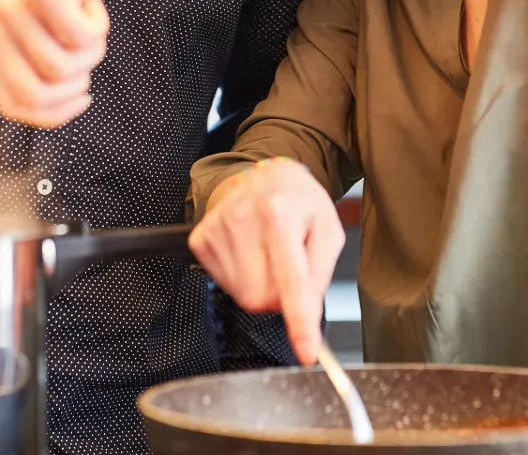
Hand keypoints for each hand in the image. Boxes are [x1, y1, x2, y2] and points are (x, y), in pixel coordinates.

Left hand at [0, 0, 114, 128]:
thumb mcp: (37, 20)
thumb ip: (34, 59)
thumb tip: (56, 109)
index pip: (15, 107)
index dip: (54, 114)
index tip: (83, 94)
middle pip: (38, 96)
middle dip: (76, 88)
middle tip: (88, 53)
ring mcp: (14, 8)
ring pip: (63, 70)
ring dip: (92, 52)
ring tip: (90, 20)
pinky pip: (81, 38)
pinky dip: (99, 26)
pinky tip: (92, 1)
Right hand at [190, 158, 344, 365]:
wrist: (262, 176)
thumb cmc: (298, 202)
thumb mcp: (327, 229)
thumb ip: (320, 274)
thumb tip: (306, 313)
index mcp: (280, 214)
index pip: (291, 281)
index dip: (299, 321)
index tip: (305, 352)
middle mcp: (243, 219)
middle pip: (263, 298)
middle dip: (280, 296)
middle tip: (287, 268)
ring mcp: (217, 229)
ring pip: (243, 296)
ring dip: (261, 286)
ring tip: (268, 256)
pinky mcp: (200, 239)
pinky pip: (225, 285)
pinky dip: (241, 278)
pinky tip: (248, 252)